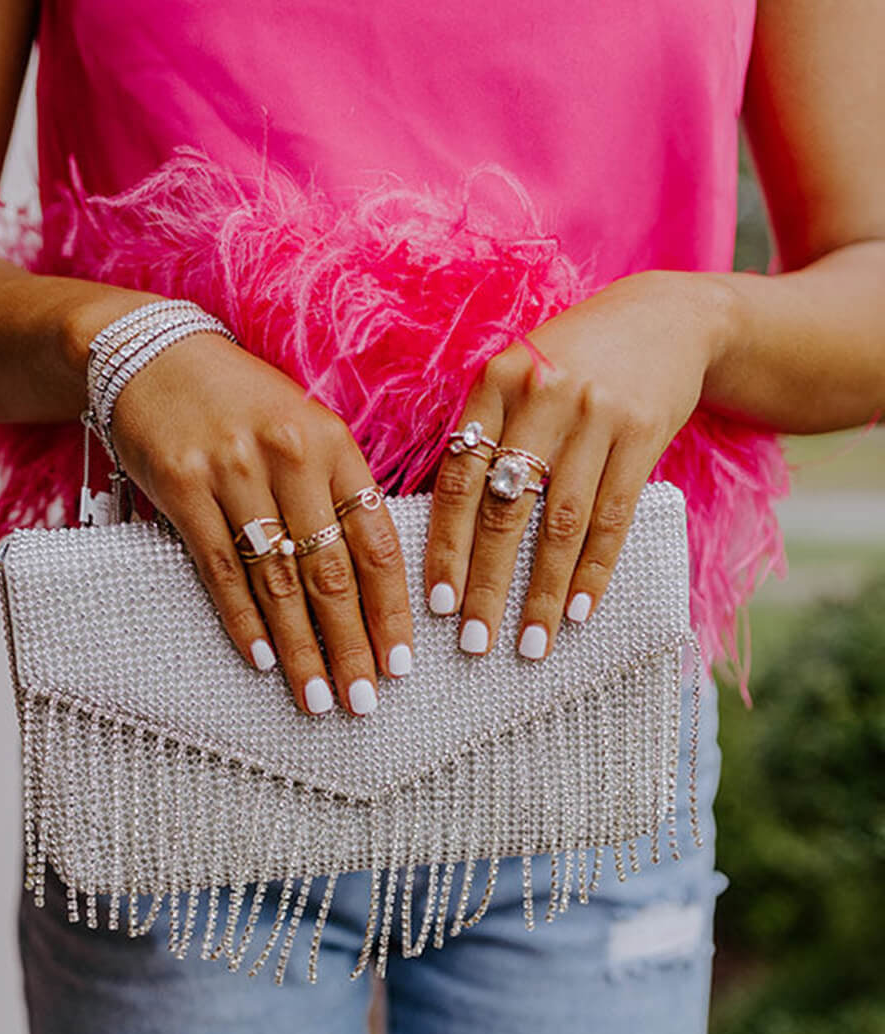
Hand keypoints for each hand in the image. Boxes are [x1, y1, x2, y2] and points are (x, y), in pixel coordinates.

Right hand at [105, 324, 413, 715]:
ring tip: (319, 697)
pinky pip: (220, 569)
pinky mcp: (183, 486)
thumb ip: (337, 491)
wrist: (153, 352)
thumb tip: (372, 579)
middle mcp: (290, 456)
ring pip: (278, 579)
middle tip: (365, 699)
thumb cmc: (240, 401)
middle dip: (351, 644)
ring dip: (301, 647)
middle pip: (330, 570)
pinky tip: (264, 660)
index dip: (391, 608)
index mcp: (333, 443)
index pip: (375, 541)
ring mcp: (234, 471)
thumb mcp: (304, 428)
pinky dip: (243, 619)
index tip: (401, 662)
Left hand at [423, 270, 728, 657]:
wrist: (666, 319)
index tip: (437, 605)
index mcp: (495, 383)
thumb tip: (446, 533)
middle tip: (475, 643)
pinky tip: (580, 612)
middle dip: (488, 584)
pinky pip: (614, 516)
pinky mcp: (643, 432)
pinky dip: (595, 570)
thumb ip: (485, 437)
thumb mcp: (519, 378)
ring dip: (544, 592)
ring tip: (530, 644)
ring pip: (561, 523)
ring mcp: (596, 413)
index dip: (446, 546)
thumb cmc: (573, 364)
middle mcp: (541, 395)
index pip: (458, 479)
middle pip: (505, 509)